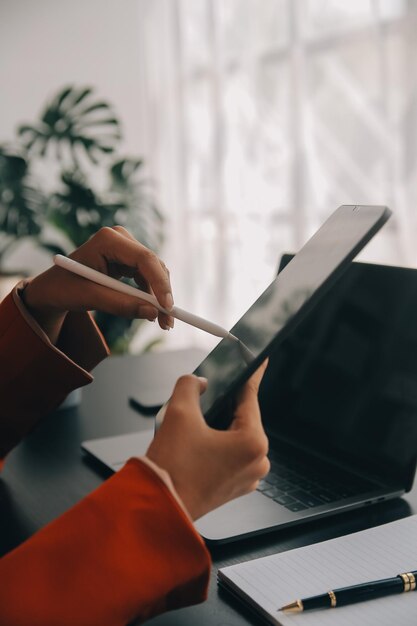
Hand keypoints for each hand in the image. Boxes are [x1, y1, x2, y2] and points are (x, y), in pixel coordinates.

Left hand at [22, 226, 173, 343]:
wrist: (52, 288)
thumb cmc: (64, 288)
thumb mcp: (90, 298)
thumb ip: (121, 304)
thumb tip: (153, 313)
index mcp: (107, 240)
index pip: (144, 259)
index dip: (159, 282)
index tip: (167, 306)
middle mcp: (120, 239)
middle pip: (154, 266)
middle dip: (163, 294)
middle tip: (168, 321)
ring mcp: (126, 248)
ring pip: (154, 273)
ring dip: (160, 298)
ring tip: (163, 322)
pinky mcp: (128, 260)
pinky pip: (148, 279)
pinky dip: (152, 296)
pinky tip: (154, 313)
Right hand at [146, 361, 269, 519]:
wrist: (159, 507)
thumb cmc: (171, 469)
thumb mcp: (178, 413)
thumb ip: (190, 385)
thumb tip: (199, 382)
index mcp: (252, 442)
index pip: (250, 396)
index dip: (250, 372)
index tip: (259, 358)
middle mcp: (257, 461)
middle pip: (243, 416)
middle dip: (223, 403)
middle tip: (205, 395)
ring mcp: (248, 476)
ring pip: (236, 434)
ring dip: (219, 424)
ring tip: (195, 423)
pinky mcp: (236, 485)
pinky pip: (231, 453)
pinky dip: (217, 442)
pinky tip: (197, 441)